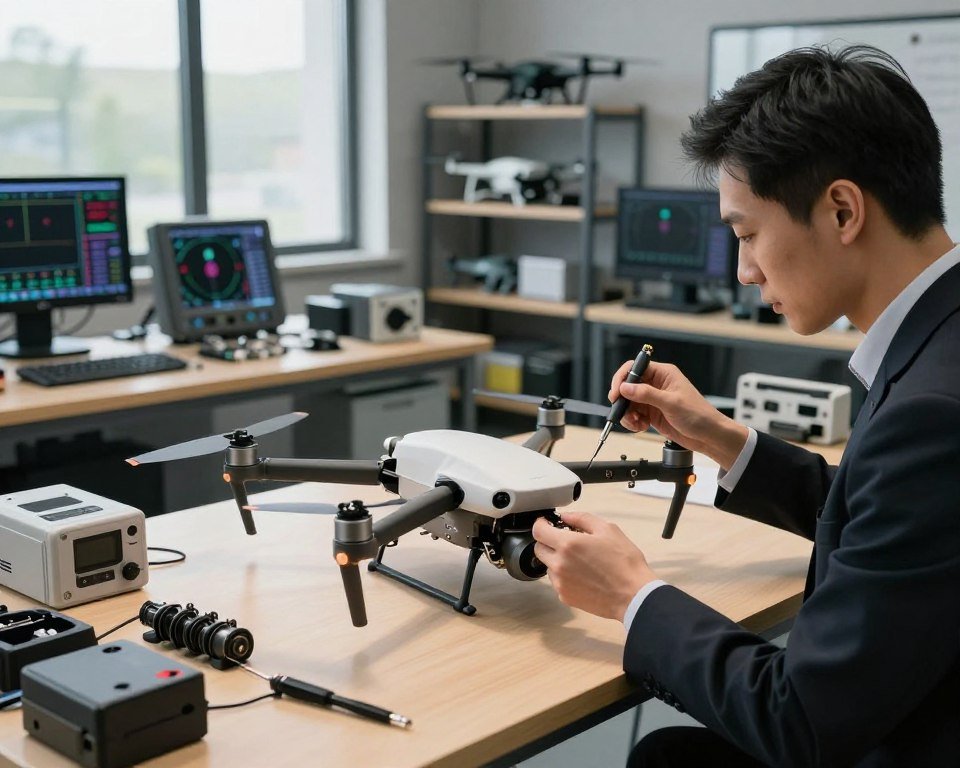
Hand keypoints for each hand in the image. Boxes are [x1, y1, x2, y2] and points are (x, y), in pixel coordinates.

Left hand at [532, 510, 655, 620]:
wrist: (634, 595)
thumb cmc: (624, 564)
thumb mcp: (608, 530)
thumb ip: (581, 519)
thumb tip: (565, 517)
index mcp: (568, 545)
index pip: (538, 531)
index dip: (540, 524)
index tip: (546, 523)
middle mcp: (559, 564)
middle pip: (539, 548)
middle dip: (548, 541)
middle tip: (564, 540)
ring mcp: (560, 582)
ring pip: (548, 565)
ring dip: (556, 559)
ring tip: (579, 560)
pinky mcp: (565, 596)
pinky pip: (557, 581)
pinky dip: (564, 575)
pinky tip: (582, 574)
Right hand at [609, 360, 747, 468]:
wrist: (708, 435)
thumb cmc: (699, 415)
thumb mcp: (671, 403)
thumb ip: (646, 394)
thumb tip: (625, 387)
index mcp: (663, 374)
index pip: (635, 368)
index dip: (622, 379)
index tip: (616, 393)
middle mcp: (656, 384)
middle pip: (628, 386)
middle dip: (622, 400)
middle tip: (621, 411)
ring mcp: (653, 399)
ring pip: (629, 402)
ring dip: (627, 413)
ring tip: (635, 422)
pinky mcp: (652, 413)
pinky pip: (634, 414)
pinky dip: (632, 422)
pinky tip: (640, 426)